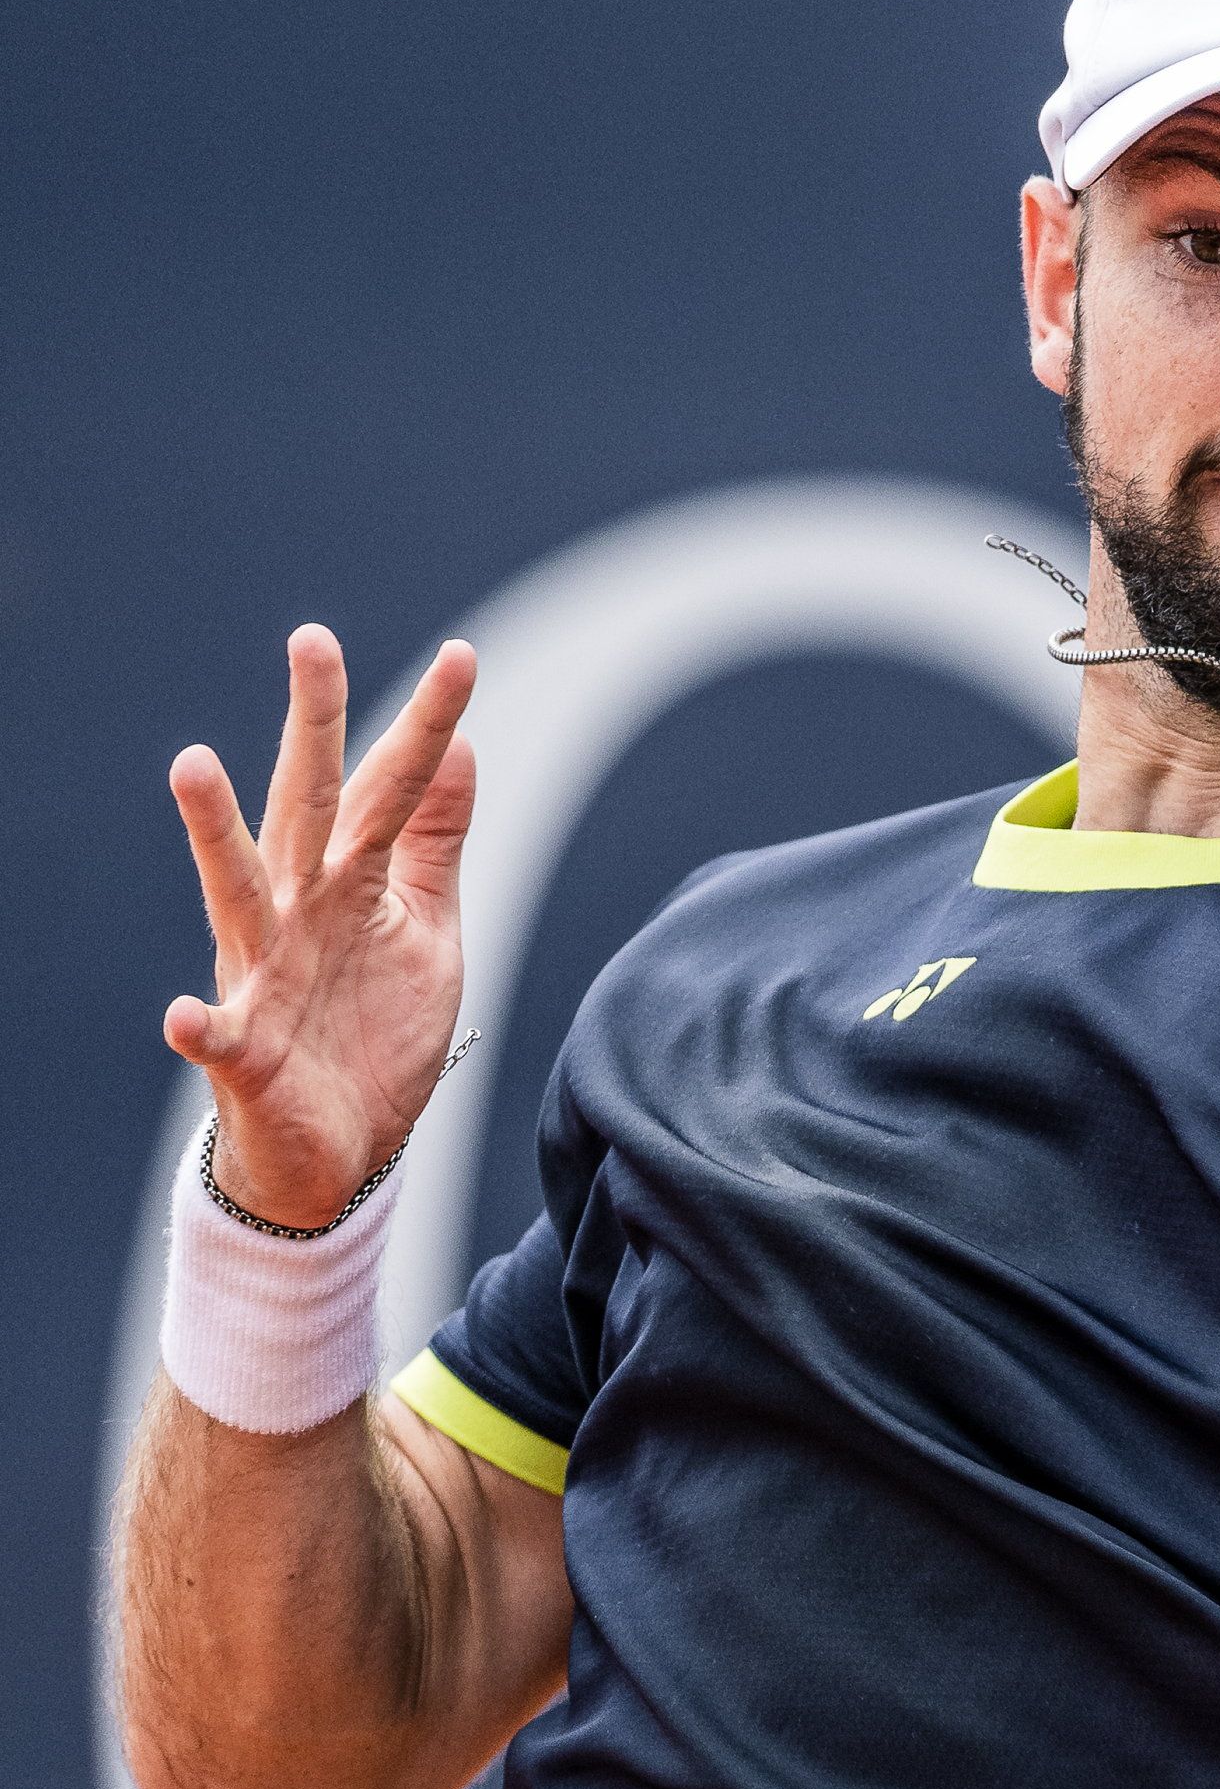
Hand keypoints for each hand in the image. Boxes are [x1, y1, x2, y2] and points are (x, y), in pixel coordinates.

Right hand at [164, 627, 480, 1227]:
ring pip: (237, 893)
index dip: (426, 727)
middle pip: (305, 806)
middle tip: (314, 640)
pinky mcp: (245, 1056)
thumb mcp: (425, 924)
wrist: (338, 1147)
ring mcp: (265, 977)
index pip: (388, 789)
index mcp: (347, 880)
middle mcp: (299, 911)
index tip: (463, 656)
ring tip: (192, 765)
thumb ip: (434, 840)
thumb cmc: (374, 1025)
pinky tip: (186, 1013)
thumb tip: (459, 746)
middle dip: (311, 727)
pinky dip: (199, 1027)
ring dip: (212, 832)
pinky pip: (217, 1038)